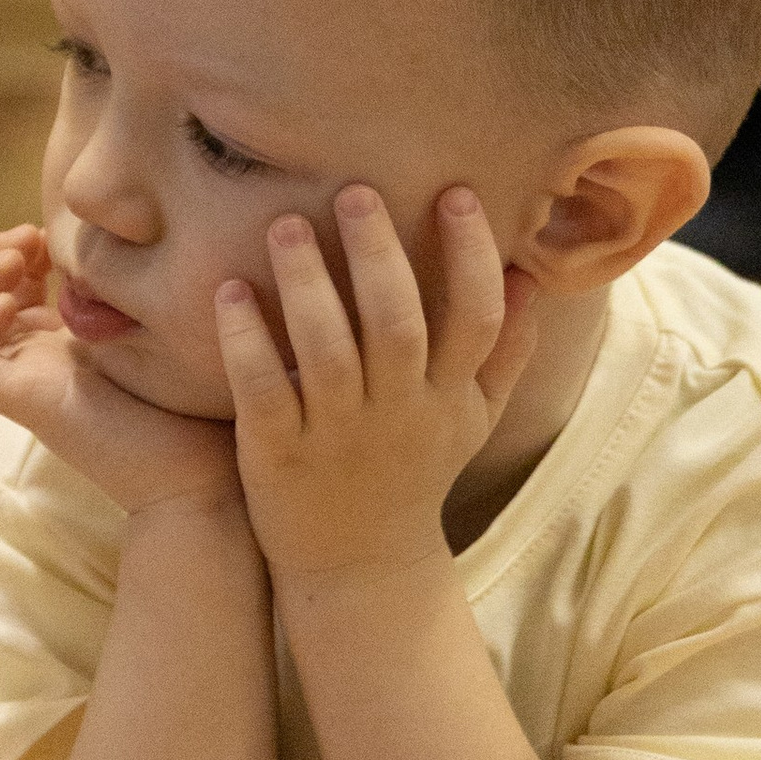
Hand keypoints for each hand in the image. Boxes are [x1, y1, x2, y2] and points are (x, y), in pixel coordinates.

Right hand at [0, 225, 241, 513]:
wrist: (212, 470)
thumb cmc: (202, 402)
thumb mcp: (159, 318)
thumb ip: (127, 285)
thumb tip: (117, 228)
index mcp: (55, 347)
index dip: (5, 251)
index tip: (50, 233)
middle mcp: (30, 364)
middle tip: (29, 236)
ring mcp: (21, 383)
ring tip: (15, 262)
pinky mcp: (20, 401)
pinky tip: (9, 304)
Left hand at [215, 184, 541, 588]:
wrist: (361, 568)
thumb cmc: (414, 472)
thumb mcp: (471, 419)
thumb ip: (504, 351)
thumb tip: (531, 277)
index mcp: (447, 396)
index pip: (475, 319)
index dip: (470, 257)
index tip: (456, 192)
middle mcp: (398, 412)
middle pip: (398, 325)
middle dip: (379, 256)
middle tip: (354, 191)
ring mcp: (337, 434)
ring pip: (328, 352)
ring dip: (307, 285)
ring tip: (285, 224)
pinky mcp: (278, 454)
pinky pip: (263, 390)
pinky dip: (247, 342)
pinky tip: (230, 292)